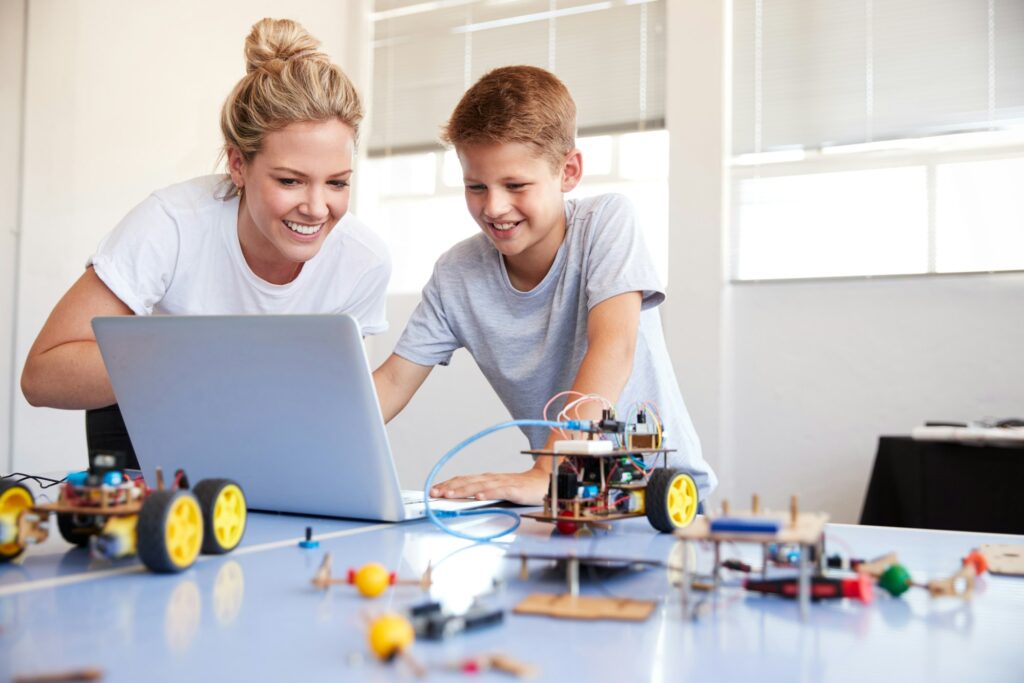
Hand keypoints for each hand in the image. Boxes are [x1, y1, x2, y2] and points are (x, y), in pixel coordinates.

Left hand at [430, 464, 550, 505]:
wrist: (545, 483)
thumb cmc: (520, 488)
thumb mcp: (497, 490)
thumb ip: (481, 493)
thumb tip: (461, 500)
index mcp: (486, 479)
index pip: (463, 479)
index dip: (447, 484)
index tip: (433, 490)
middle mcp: (492, 478)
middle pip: (467, 481)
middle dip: (449, 487)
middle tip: (434, 493)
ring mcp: (504, 483)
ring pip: (480, 485)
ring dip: (463, 489)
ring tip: (449, 495)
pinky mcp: (516, 489)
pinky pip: (500, 491)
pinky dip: (489, 493)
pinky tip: (479, 497)